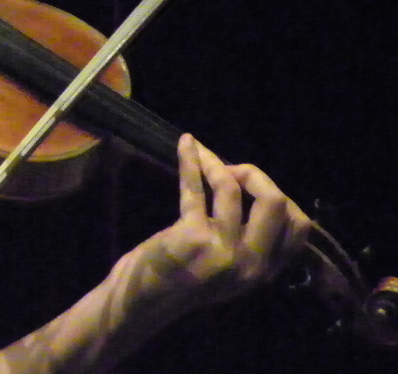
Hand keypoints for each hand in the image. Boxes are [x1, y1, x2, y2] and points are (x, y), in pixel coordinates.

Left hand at [140, 133, 312, 305]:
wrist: (146, 300)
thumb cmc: (186, 279)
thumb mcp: (232, 269)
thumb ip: (250, 241)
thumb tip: (259, 189)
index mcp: (266, 270)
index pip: (298, 226)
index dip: (280, 196)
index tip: (253, 188)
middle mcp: (251, 263)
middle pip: (276, 203)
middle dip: (256, 176)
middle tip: (233, 172)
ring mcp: (222, 250)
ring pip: (232, 190)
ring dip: (218, 164)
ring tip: (204, 155)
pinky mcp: (191, 236)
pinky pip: (195, 188)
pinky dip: (191, 160)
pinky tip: (186, 143)